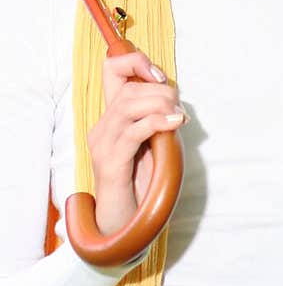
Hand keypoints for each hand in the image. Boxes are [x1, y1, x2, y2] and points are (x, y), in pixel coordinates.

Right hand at [87, 49, 187, 237]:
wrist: (126, 223)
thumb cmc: (144, 182)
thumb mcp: (156, 141)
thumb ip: (159, 117)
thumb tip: (176, 99)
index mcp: (112, 117)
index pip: (111, 71)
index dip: (135, 62)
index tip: (159, 75)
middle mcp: (102, 127)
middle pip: (127, 88)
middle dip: (159, 90)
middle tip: (178, 106)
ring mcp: (103, 145)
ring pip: (128, 105)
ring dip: (160, 104)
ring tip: (178, 115)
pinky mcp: (110, 163)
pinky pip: (132, 132)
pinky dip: (156, 121)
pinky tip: (174, 123)